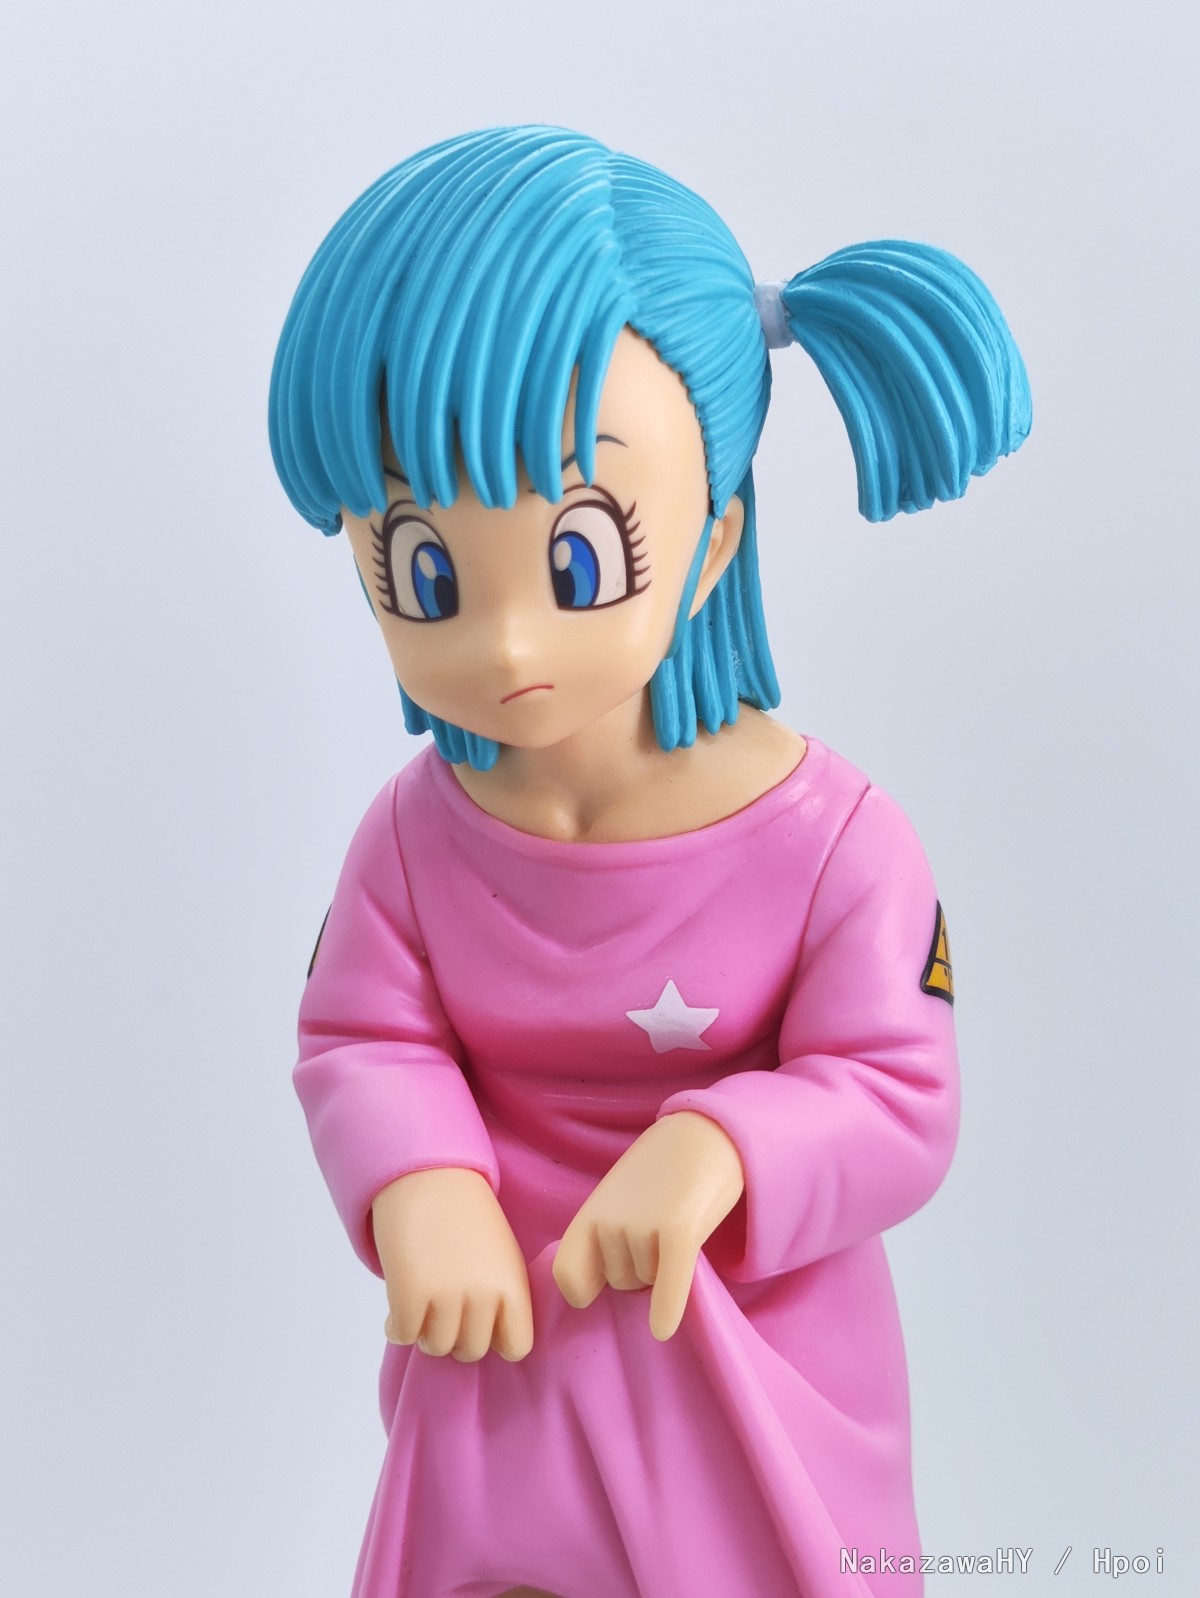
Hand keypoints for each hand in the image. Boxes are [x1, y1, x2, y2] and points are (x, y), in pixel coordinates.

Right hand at [371, 1167, 533, 1362]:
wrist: (428, 1175)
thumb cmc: (466, 1216)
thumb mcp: (501, 1255)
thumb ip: (500, 1298)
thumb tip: (488, 1340)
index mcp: (513, 1285)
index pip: (517, 1346)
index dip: (496, 1339)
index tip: (481, 1323)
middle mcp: (484, 1295)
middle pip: (471, 1350)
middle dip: (455, 1335)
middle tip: (443, 1309)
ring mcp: (446, 1297)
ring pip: (436, 1347)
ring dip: (425, 1331)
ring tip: (421, 1304)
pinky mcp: (409, 1295)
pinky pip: (403, 1335)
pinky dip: (396, 1325)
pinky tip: (398, 1305)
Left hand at [552, 1111, 744, 1340]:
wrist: (705, 1135)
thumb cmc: (660, 1174)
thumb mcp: (618, 1198)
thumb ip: (602, 1234)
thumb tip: (594, 1285)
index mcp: (590, 1214)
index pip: (568, 1275)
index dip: (584, 1290)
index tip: (598, 1290)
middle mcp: (610, 1221)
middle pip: (619, 1284)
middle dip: (638, 1270)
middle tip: (658, 1232)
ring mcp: (643, 1226)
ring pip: (648, 1283)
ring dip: (663, 1269)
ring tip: (676, 1227)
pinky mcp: (679, 1231)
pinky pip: (668, 1283)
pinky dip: (667, 1309)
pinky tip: (662, 1329)